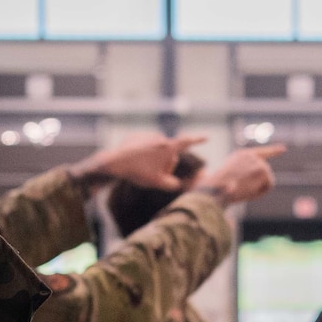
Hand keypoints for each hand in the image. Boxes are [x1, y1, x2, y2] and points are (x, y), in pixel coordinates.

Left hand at [73, 132, 206, 191]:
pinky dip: (143, 153)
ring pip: (157, 150)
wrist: (114, 162)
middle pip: (169, 153)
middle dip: (165, 163)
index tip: (206, 137)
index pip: (187, 142)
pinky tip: (135, 161)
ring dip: (154, 159)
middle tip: (154, 174)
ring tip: (141, 168)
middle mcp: (160, 138)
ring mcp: (148, 135)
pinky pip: (146, 146)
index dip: (198, 140)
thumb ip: (173, 185)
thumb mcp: (158, 183)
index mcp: (167, 147)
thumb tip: (179, 185)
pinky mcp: (137, 135)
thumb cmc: (138, 172)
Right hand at [192, 145, 283, 204]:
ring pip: (267, 180)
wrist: (217, 188)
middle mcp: (251, 155)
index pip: (261, 152)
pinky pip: (269, 186)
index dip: (274, 151)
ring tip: (243, 188)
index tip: (283, 149)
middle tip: (241, 188)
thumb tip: (258, 178)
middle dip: (257, 184)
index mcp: (241, 155)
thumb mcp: (230, 178)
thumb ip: (244, 175)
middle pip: (264, 173)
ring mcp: (258, 161)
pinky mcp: (263, 169)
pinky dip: (261, 192)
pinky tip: (249, 190)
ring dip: (257, 188)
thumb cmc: (220, 188)